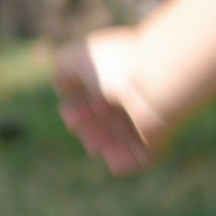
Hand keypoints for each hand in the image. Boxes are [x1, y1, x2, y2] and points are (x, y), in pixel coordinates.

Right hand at [51, 30, 164, 177]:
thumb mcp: (82, 56)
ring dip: (98, 143)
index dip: (74, 110)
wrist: (155, 83)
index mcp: (113, 82)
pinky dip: (121, 160)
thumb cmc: (119, 66)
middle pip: (99, 123)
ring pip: (113, 142)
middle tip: (79, 124)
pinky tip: (111, 151)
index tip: (67, 110)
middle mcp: (128, 103)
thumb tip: (61, 85)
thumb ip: (64, 66)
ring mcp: (141, 123)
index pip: (89, 102)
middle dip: (84, 127)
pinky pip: (134, 159)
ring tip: (97, 140)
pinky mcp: (154, 143)